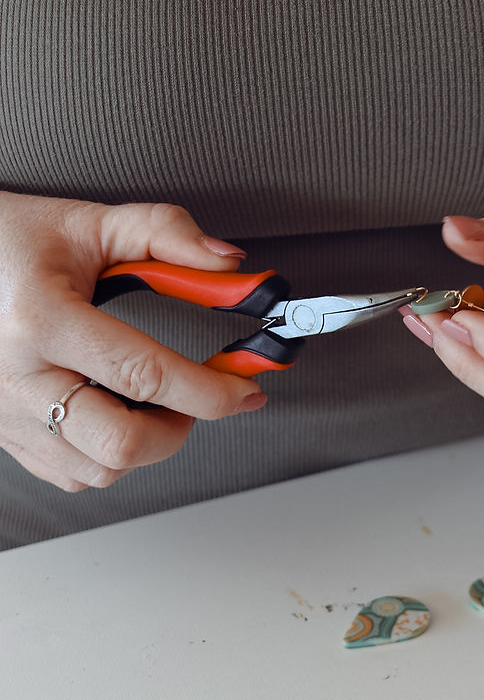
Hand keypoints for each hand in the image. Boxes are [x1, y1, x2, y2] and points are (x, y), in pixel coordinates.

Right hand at [0, 192, 267, 491]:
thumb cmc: (7, 245)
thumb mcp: (86, 224)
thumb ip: (163, 234)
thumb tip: (227, 265)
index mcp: (41, 319)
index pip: (146, 375)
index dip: (211, 389)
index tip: (245, 387)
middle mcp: (18, 377)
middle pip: (123, 444)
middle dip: (179, 428)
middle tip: (193, 398)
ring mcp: (7, 414)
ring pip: (101, 470)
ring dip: (144, 446)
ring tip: (148, 402)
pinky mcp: (4, 436)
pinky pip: (72, 475)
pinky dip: (105, 456)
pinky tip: (109, 415)